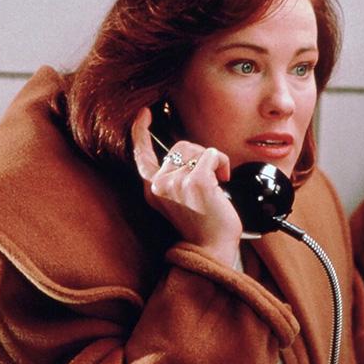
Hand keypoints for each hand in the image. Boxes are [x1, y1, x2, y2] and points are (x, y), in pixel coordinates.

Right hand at [131, 108, 241, 266]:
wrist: (212, 249)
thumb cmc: (204, 226)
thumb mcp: (180, 199)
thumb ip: (174, 177)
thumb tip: (186, 153)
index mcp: (153, 189)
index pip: (141, 155)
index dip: (140, 131)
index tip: (144, 114)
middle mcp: (159, 185)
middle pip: (180, 146)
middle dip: (199, 157)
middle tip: (210, 179)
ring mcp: (176, 183)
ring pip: (196, 149)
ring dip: (212, 161)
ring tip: (217, 183)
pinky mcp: (196, 182)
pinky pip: (212, 155)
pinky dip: (222, 163)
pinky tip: (223, 180)